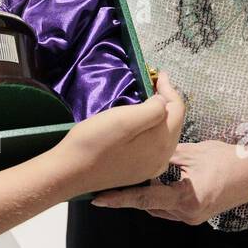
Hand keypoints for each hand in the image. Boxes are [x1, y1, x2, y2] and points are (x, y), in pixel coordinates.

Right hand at [58, 72, 184, 193]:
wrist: (70, 173)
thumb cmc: (94, 142)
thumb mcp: (124, 119)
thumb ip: (152, 110)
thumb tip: (162, 102)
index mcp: (161, 143)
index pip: (178, 110)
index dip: (170, 89)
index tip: (160, 74)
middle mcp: (162, 158)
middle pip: (175, 123)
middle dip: (168, 101)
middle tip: (156, 83)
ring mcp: (151, 168)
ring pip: (166, 135)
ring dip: (162, 116)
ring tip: (150, 99)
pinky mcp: (139, 172)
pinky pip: (156, 147)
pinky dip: (154, 130)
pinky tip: (143, 124)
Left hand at [91, 138, 247, 223]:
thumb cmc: (228, 160)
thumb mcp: (193, 152)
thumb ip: (165, 156)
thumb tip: (141, 152)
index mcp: (185, 198)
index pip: (144, 199)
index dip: (120, 198)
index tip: (99, 199)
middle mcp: (187, 214)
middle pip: (148, 206)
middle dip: (130, 195)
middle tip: (109, 183)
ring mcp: (192, 217)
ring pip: (158, 208)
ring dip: (145, 196)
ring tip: (127, 180)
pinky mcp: (197, 215)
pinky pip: (169, 208)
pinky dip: (159, 197)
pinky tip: (153, 182)